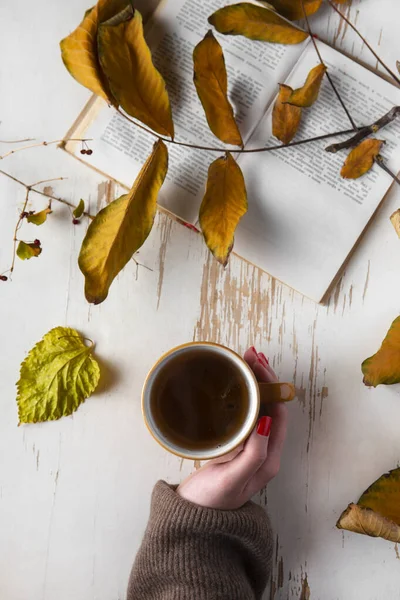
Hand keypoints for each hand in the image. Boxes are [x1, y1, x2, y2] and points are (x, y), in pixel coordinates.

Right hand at [177, 347, 287, 509]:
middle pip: (271, 405)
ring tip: (244, 362)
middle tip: (250, 354)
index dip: (271, 385)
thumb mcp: (233, 478)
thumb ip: (253, 454)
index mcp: (270, 457)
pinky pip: (245, 414)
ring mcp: (250, 447)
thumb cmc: (211, 502)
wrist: (194, 522)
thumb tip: (266, 420)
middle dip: (264, 378)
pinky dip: (242, 395)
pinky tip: (233, 386)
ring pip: (258, 407)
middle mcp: (264, 450)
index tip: (257, 364)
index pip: (278, 411)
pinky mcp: (235, 446)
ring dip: (254, 383)